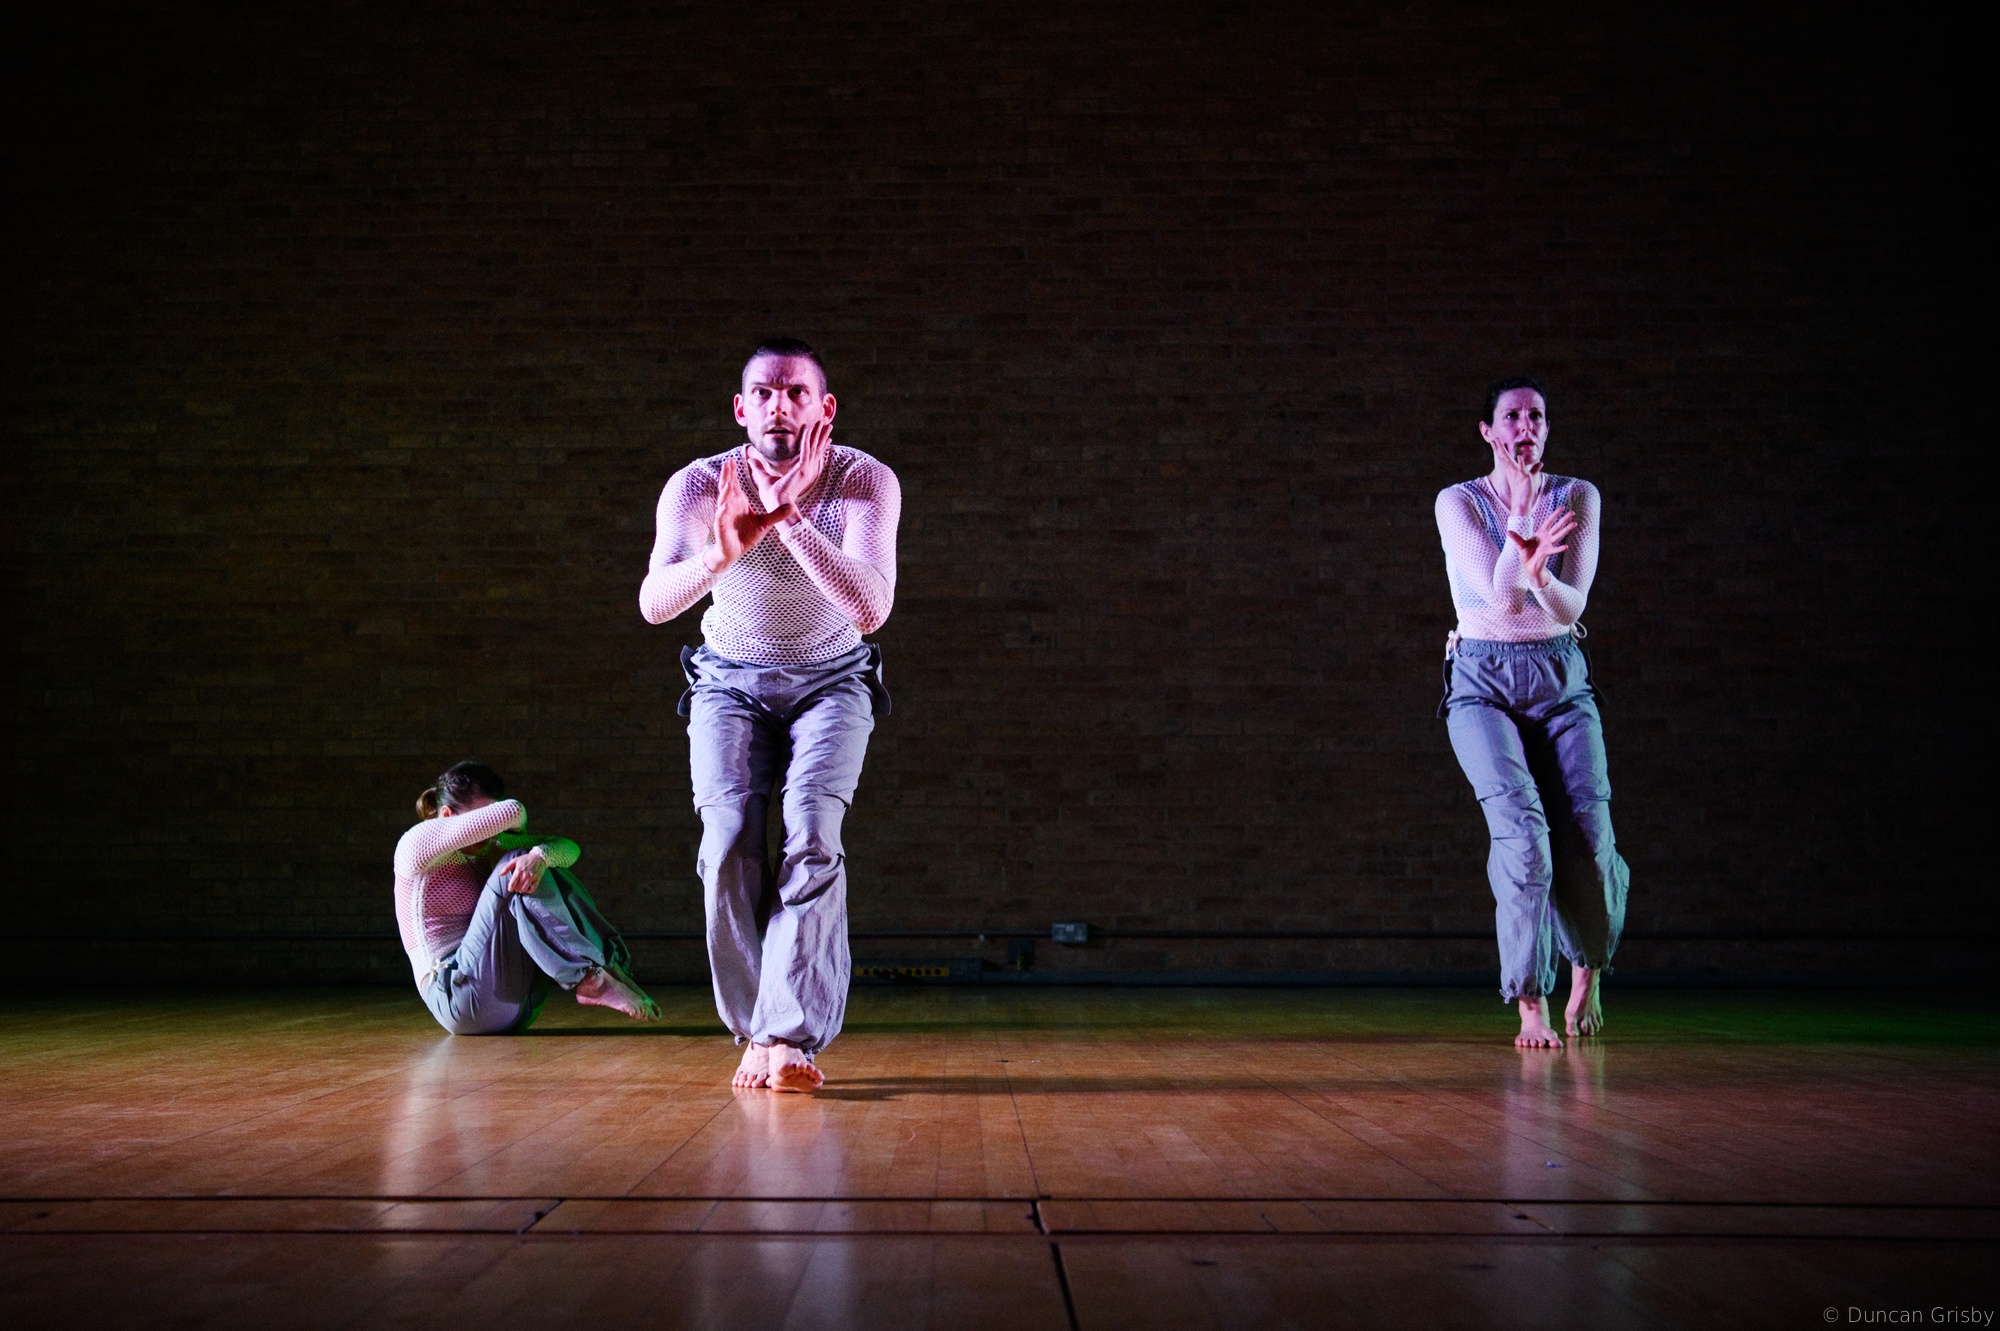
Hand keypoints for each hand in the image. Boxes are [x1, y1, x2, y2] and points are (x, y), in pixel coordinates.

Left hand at [503, 853, 544, 894]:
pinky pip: (532, 889)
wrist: (539, 857)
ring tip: (521, 887)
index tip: (510, 888)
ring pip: (524, 889)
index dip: (510, 888)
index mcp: (518, 871)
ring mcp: (532, 878)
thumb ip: (506, 868)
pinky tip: (527, 888)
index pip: (512, 884)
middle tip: (516, 886)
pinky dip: (529, 891)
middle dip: (516, 888)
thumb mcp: (515, 860)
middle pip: (518, 888)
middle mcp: (525, 875)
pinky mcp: (537, 879)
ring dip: (521, 890)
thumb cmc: (525, 858)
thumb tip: (499, 875)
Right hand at [702, 449, 794, 575]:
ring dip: (725, 491)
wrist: (735, 551)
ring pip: (723, 500)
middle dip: (727, 475)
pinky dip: (722, 512)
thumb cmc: (746, 535)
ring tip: (728, 482)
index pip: (735, 484)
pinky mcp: (721, 527)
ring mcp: (724, 516)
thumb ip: (777, 513)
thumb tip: (792, 506)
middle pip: (727, 487)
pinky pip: (721, 518)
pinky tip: (725, 505)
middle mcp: (729, 506)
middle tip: (729, 462)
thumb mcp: (765, 523)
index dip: (733, 472)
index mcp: (738, 502)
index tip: (734, 459)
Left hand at [746, 417, 829, 517]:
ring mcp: (806, 469)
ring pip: (814, 446)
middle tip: (828, 424)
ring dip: (818, 433)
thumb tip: (751, 459)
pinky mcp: (801, 468)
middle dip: (822, 435)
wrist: (776, 505)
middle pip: (817, 448)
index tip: (826, 437)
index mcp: (801, 472)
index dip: (819, 445)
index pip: (813, 455)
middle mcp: (807, 470)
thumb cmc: (772, 496)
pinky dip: (806, 438)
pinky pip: (805, 449)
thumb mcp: (764, 477)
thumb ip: (759, 467)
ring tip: (825, 422)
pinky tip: (808, 428)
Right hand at [1488, 435, 1543, 517]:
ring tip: (1499, 444)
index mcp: (1511, 469)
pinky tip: (1518, 456)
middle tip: (1493, 439)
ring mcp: (1516, 472)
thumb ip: (1535, 469)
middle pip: (1504, 456)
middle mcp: (1512, 470)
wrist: (1522, 501)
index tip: (1495, 441)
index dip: (1500, 449)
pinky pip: (1521, 468)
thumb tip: (1541, 463)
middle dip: (1498, 447)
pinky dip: (1520, 463)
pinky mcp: (1523, 476)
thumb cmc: (1525, 489)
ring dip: (1504, 451)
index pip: (1504, 457)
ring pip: (1508, 460)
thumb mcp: (1530, 476)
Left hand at [1507, 507, 1577, 588]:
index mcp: (1541, 533)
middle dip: (1565, 519)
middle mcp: (1547, 538)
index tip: (1562, 507)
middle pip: (1557, 526)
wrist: (1528, 567)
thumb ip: (1516, 538)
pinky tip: (1566, 546)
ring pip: (1559, 535)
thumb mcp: (1521, 545)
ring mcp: (1548, 545)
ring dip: (1566, 530)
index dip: (1555, 514)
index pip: (1549, 521)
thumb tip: (1508, 532)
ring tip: (1574, 524)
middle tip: (1573, 512)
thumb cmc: (1527, 554)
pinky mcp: (1547, 553)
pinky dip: (1559, 548)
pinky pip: (1554, 550)